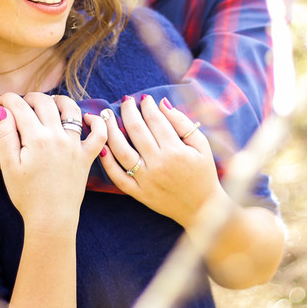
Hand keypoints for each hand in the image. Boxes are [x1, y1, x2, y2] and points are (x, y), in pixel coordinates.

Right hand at [0, 93, 106, 230]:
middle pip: (45, 103)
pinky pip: (99, 134)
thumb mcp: (9, 166)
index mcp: (36, 138)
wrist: (51, 218)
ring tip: (50, 102)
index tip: (0, 100)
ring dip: (60, 100)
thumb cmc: (26, 195)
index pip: (20, 107)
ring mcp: (75, 146)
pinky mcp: (86, 157)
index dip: (8, 99)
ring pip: (72, 110)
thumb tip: (3, 111)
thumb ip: (5, 135)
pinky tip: (87, 118)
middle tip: (21, 102)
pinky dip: (97, 122)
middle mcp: (58, 137)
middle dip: (31, 97)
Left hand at [100, 94, 224, 227]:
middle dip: (128, 111)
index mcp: (176, 151)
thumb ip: (183, 123)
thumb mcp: (202, 146)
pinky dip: (107, 162)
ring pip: (121, 150)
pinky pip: (117, 176)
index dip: (147, 106)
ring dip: (111, 130)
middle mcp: (158, 164)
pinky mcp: (138, 193)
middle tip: (125, 101)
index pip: (155, 120)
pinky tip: (103, 147)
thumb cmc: (203, 174)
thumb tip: (163, 103)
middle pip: (136, 130)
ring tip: (107, 116)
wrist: (202, 208)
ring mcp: (146, 180)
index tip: (144, 99)